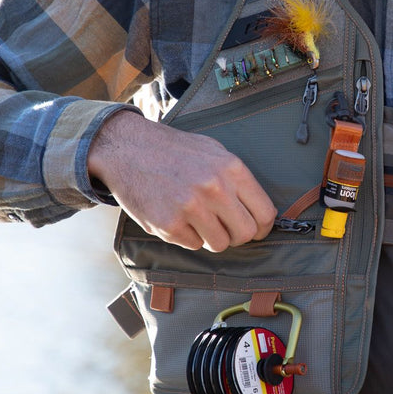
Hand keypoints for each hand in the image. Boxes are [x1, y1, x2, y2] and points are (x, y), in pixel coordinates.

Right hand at [87, 110, 276, 251]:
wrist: (128, 148)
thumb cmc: (173, 150)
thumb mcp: (213, 151)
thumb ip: (237, 179)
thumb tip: (256, 209)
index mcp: (231, 169)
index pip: (265, 213)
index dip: (263, 227)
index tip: (256, 229)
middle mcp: (215, 188)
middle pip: (246, 234)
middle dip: (238, 235)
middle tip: (225, 227)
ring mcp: (191, 208)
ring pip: (220, 244)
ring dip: (212, 237)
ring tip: (198, 220)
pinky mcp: (169, 225)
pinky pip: (193, 245)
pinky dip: (187, 236)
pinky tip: (177, 216)